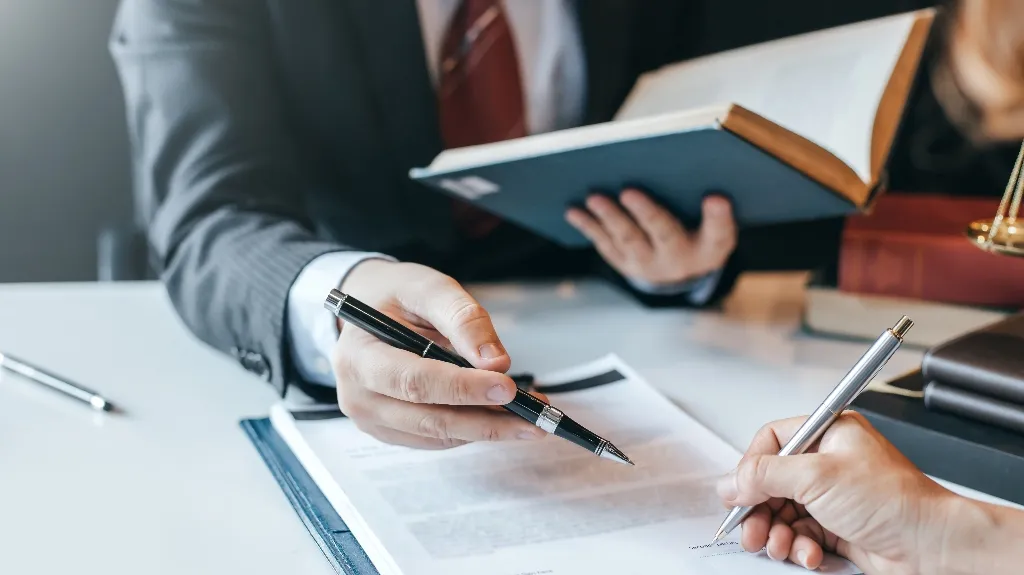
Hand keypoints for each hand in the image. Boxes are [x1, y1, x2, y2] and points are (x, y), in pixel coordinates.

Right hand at [331, 259, 546, 448]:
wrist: (368, 311)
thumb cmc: (397, 296)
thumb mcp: (428, 288)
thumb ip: (462, 318)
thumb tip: (496, 361)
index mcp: (359, 355)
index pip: (413, 381)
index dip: (462, 388)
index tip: (507, 387)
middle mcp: (358, 394)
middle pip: (428, 418)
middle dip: (486, 420)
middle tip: (534, 418)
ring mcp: (371, 418)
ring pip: (438, 435)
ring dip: (487, 428)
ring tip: (529, 415)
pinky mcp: (389, 431)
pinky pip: (436, 439)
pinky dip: (472, 429)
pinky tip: (502, 415)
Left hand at [564, 190, 735, 286]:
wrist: (681, 270)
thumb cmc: (701, 232)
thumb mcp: (716, 224)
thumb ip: (713, 208)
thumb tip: (703, 181)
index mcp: (710, 247)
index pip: (719, 233)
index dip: (718, 217)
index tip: (716, 198)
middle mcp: (679, 259)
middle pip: (664, 234)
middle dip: (646, 213)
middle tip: (629, 191)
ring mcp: (648, 264)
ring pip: (628, 240)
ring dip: (609, 218)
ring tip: (594, 198)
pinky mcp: (624, 263)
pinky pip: (605, 244)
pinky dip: (588, 226)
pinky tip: (573, 211)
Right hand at [716, 412, 961, 573]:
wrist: (932, 546)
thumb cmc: (893, 501)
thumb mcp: (817, 477)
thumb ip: (766, 475)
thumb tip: (731, 482)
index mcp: (828, 433)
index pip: (772, 441)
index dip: (751, 467)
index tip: (740, 491)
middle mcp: (828, 462)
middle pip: (771, 482)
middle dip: (758, 509)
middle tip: (750, 529)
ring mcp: (832, 496)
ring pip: (782, 513)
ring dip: (776, 533)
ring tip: (778, 545)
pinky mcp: (837, 527)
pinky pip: (801, 535)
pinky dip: (798, 547)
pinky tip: (808, 553)